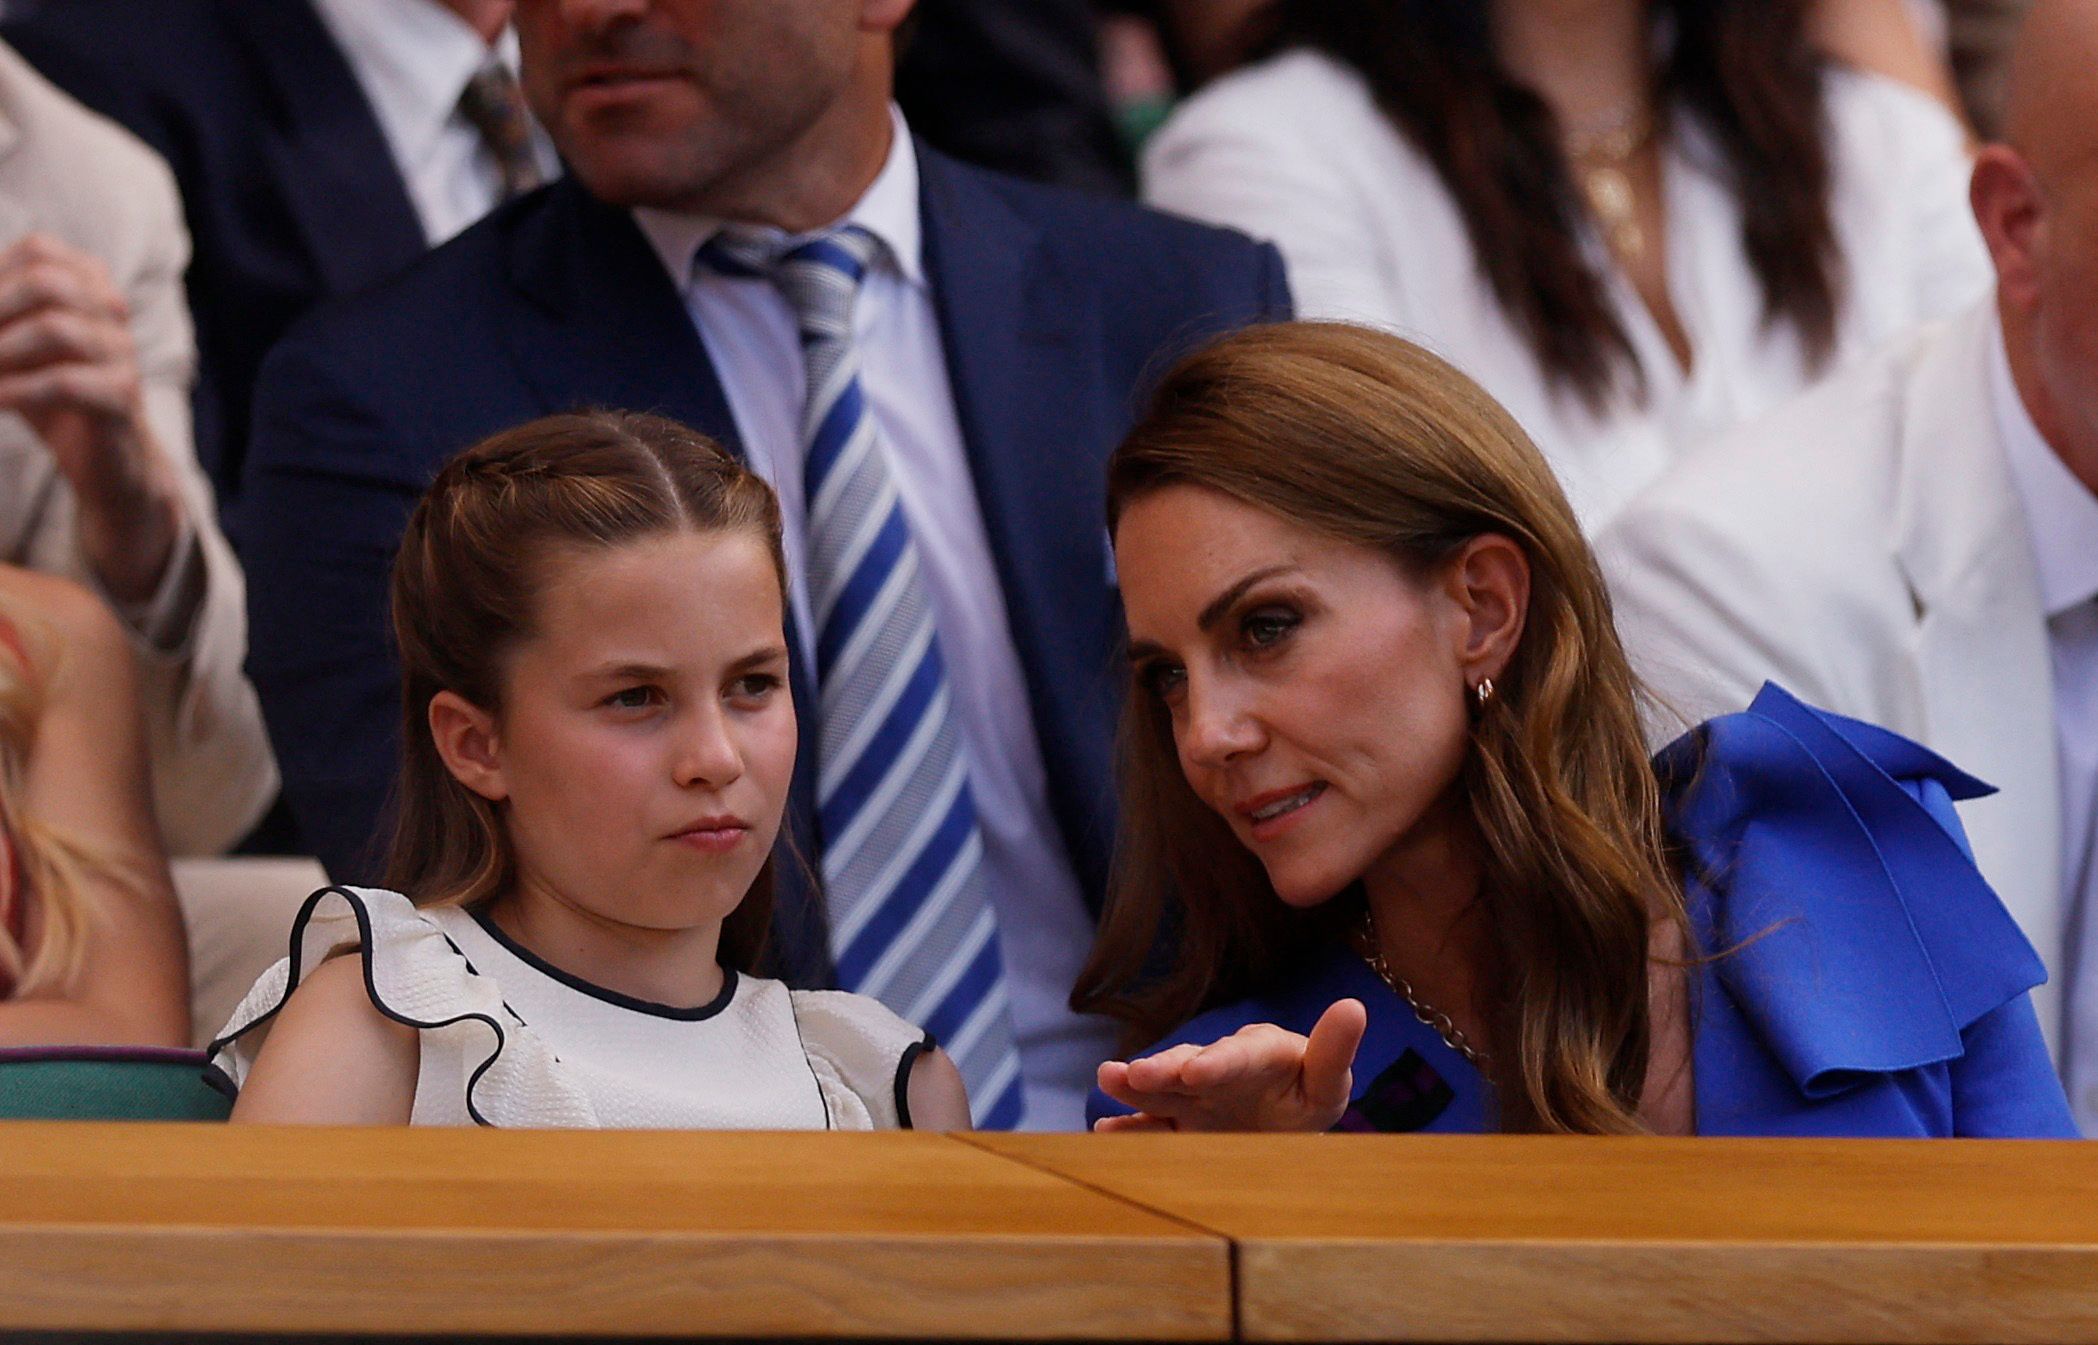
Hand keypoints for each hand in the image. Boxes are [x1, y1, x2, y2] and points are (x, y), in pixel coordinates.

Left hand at [0, 234, 177, 603]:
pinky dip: (17, 391)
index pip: (40, 250)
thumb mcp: (12, 347)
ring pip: (57, 328)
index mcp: (90, 286)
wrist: (104, 462)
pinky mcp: (123, 397)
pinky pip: (66, 383)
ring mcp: (123, 353)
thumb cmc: (48, 395)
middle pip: (48, 280)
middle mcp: (113, 311)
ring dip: (1, 352)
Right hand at [1093, 998, 1367, 1132]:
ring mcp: (1194, 1095)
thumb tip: (1353, 1006)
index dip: (1216, 1061)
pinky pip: (1152, 1124)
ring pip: (1162, 1089)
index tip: (1196, 1072)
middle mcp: (1218, 1068)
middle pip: (1188, 1066)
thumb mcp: (1328, 1080)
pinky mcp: (1179, 1121)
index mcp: (1258, 1053)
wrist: (1284, 1125)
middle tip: (1133, 1075)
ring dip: (1135, 1085)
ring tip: (1108, 1080)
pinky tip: (1105, 1129)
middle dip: (1162, 1069)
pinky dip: (1130, 1126)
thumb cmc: (1310, 1095)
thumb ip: (1333, 1050)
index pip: (1238, 1055)